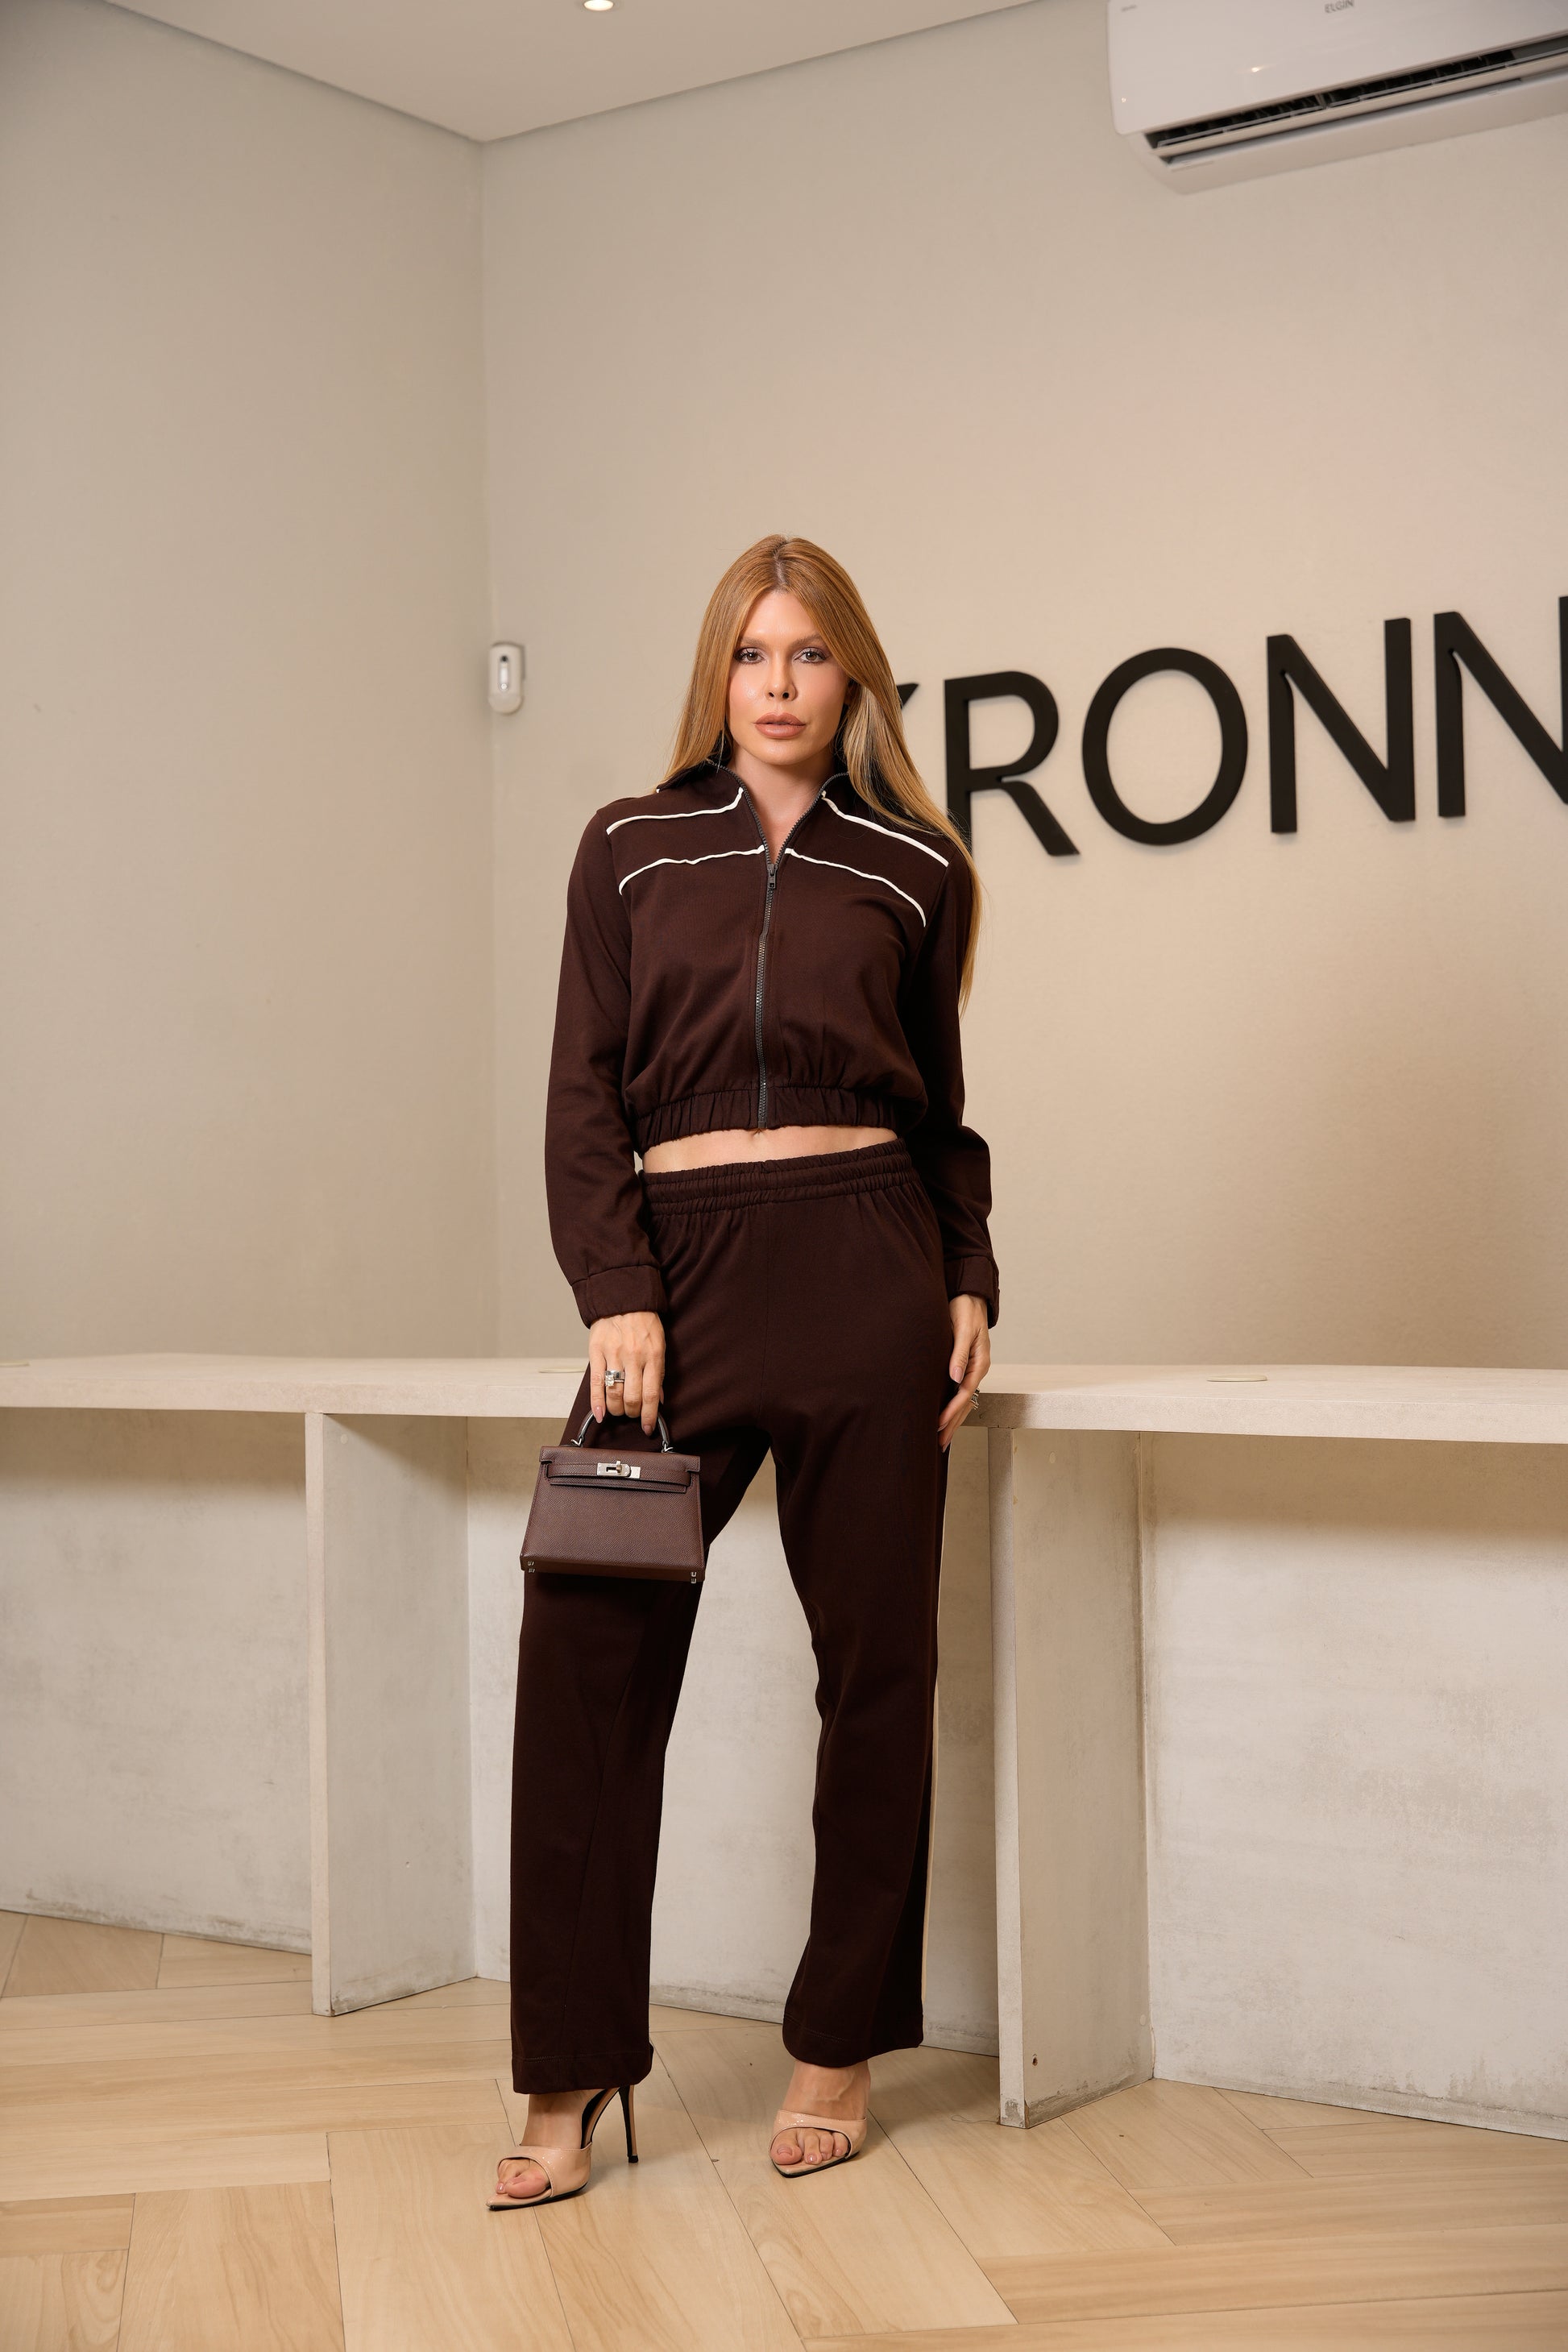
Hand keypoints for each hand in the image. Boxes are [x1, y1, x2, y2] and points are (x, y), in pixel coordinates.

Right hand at [588, 1311, 664, 1434]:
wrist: (623, 1298)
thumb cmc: (644, 1322)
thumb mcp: (659, 1344)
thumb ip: (658, 1373)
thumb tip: (658, 1400)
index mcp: (653, 1356)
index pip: (650, 1394)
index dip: (648, 1416)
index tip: (647, 1428)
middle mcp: (634, 1357)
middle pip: (632, 1397)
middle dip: (632, 1413)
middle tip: (632, 1414)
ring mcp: (614, 1355)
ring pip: (614, 1393)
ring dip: (617, 1409)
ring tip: (619, 1410)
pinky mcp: (597, 1352)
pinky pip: (596, 1382)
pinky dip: (596, 1402)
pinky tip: (599, 1414)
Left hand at [938, 1294, 989, 1451]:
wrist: (970, 1297)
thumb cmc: (966, 1310)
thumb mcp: (963, 1330)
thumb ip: (959, 1354)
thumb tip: (955, 1378)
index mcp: (980, 1363)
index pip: (964, 1394)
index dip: (951, 1411)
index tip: (938, 1425)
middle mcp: (977, 1370)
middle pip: (966, 1403)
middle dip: (953, 1424)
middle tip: (940, 1443)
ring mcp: (972, 1370)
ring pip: (964, 1401)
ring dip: (954, 1420)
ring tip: (942, 1438)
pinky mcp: (964, 1367)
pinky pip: (960, 1393)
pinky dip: (953, 1407)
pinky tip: (946, 1416)